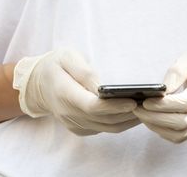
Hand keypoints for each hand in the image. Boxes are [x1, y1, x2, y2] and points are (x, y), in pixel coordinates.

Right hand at [12, 48, 139, 135]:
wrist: (37, 85)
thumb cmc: (54, 65)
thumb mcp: (66, 57)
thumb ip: (84, 71)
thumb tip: (102, 86)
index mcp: (64, 93)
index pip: (92, 106)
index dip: (114, 106)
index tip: (134, 100)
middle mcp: (68, 113)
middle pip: (104, 119)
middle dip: (128, 113)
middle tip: (150, 103)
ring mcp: (74, 123)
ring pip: (107, 127)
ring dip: (128, 120)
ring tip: (148, 108)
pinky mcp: (80, 128)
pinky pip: (103, 129)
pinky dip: (121, 123)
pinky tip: (134, 113)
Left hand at [133, 51, 186, 142]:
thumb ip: (177, 72)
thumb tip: (162, 89)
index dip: (166, 105)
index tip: (146, 100)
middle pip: (182, 122)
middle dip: (156, 117)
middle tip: (137, 107)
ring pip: (181, 134)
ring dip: (158, 127)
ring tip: (141, 114)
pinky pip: (181, 137)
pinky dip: (164, 133)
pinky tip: (151, 122)